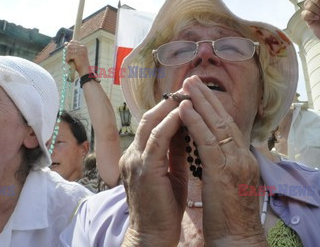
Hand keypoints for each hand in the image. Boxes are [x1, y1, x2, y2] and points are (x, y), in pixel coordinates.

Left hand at [65, 40, 90, 75]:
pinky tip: (69, 62)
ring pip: (68, 50)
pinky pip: (69, 55)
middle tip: (68, 57)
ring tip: (70, 60)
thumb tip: (65, 43)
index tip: (68, 51)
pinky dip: (67, 59)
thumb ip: (71, 48)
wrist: (84, 70)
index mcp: (83, 46)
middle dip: (67, 52)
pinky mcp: (78, 55)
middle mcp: (82, 47)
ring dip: (67, 56)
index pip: (72, 41)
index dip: (68, 46)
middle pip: (69, 45)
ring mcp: (80, 51)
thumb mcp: (76, 54)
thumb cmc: (80, 63)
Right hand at [120, 96, 187, 245]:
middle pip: (148, 118)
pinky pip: (157, 139)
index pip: (151, 125)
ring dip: (169, 107)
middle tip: (186, 88)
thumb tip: (188, 129)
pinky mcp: (144, 168)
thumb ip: (176, 151)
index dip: (167, 109)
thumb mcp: (172, 173)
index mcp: (138, 155)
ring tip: (186, 94)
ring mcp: (135, 160)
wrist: (152, 236)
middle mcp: (132, 154)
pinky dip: (170, 123)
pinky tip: (182, 112)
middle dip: (168, 102)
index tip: (185, 96)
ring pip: (150, 124)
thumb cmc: (163, 208)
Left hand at [178, 76, 265, 244]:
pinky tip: (184, 109)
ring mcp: (236, 162)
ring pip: (217, 125)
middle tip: (192, 80)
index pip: (227, 127)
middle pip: (224, 119)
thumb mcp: (226, 182)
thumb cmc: (229, 215)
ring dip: (200, 102)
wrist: (238, 239)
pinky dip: (195, 122)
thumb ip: (220, 161)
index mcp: (243, 159)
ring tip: (186, 86)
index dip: (213, 108)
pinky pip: (207, 140)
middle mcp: (243, 156)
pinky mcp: (224, 171)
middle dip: (207, 98)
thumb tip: (208, 147)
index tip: (200, 93)